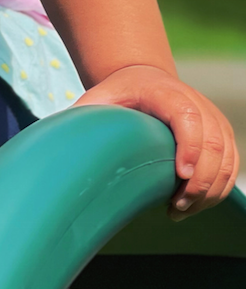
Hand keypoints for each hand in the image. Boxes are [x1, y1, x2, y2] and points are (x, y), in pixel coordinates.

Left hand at [75, 64, 239, 219]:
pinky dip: (220, 188)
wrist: (143, 78)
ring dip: (211, 189)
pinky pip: (232, 164)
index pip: (188, 116)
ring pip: (227, 157)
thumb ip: (85, 115)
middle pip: (214, 142)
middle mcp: (197, 103)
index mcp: (166, 93)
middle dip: (201, 179)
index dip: (190, 146)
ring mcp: (213, 119)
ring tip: (181, 210)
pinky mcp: (221, 134)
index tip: (180, 174)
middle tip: (177, 206)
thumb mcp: (99, 97)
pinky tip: (195, 205)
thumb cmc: (119, 92)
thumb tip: (59, 140)